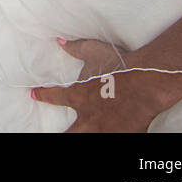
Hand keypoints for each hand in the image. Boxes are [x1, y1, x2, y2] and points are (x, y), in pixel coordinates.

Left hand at [33, 38, 169, 131]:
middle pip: (68, 134)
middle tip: (53, 135)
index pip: (54, 96)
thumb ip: (76, 49)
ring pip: (85, 139)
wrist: (147, 82)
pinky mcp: (122, 135)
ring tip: (78, 136)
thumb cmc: (121, 66)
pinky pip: (112, 140)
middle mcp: (88, 117)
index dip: (43, 95)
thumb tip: (61, 41)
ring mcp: (105, 129)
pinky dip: (110, 137)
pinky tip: (109, 136)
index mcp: (79, 97)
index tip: (34, 94)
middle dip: (61, 135)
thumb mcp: (95, 51)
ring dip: (81, 136)